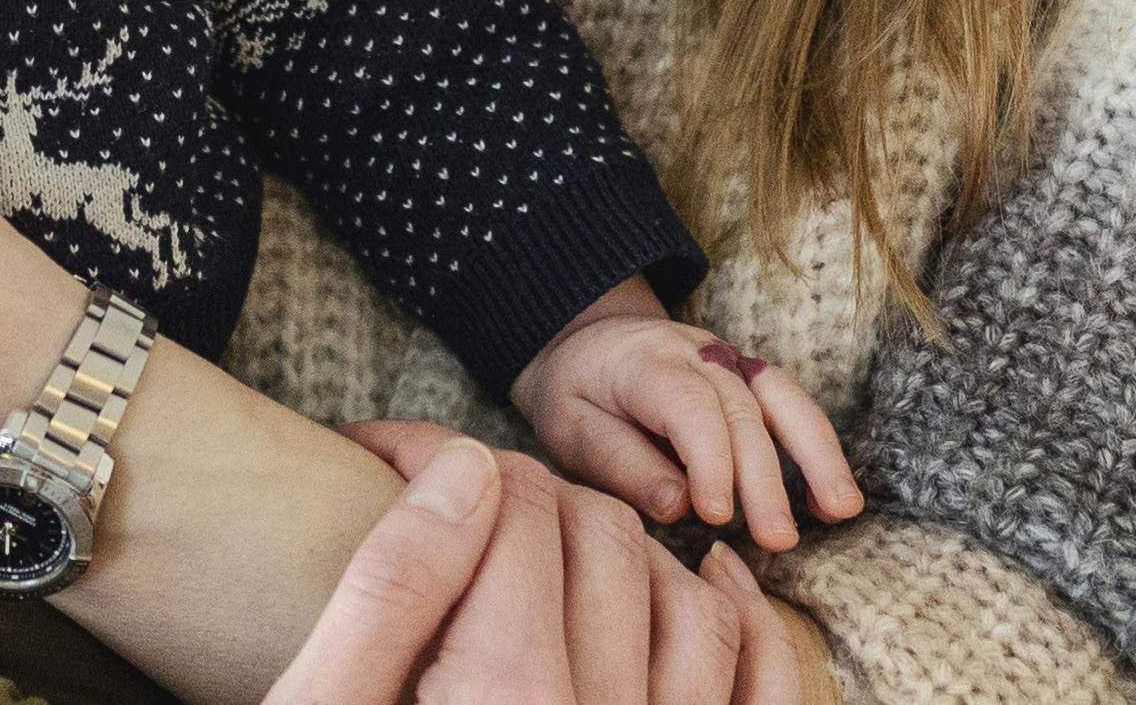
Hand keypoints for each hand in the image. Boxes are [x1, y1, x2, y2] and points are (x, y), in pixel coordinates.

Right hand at [262, 426, 772, 704]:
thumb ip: (394, 589)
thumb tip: (470, 470)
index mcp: (504, 694)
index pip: (510, 501)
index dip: (437, 454)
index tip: (380, 455)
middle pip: (599, 535)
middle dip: (523, 495)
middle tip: (450, 507)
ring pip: (690, 597)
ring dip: (628, 549)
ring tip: (550, 542)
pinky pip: (755, 689)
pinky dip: (747, 624)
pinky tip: (710, 583)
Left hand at [508, 286, 865, 555]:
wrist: (584, 342)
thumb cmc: (575, 395)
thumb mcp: (569, 428)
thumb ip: (619, 464)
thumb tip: (679, 506)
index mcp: (644, 362)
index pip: (690, 406)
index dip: (710, 460)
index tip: (717, 516)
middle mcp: (697, 354)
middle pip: (742, 411)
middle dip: (764, 478)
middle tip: (777, 539)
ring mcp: (730, 361)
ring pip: (784, 401)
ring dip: (817, 456)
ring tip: (841, 510)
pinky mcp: (750, 378)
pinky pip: (793, 406)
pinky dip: (818, 449)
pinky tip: (832, 500)